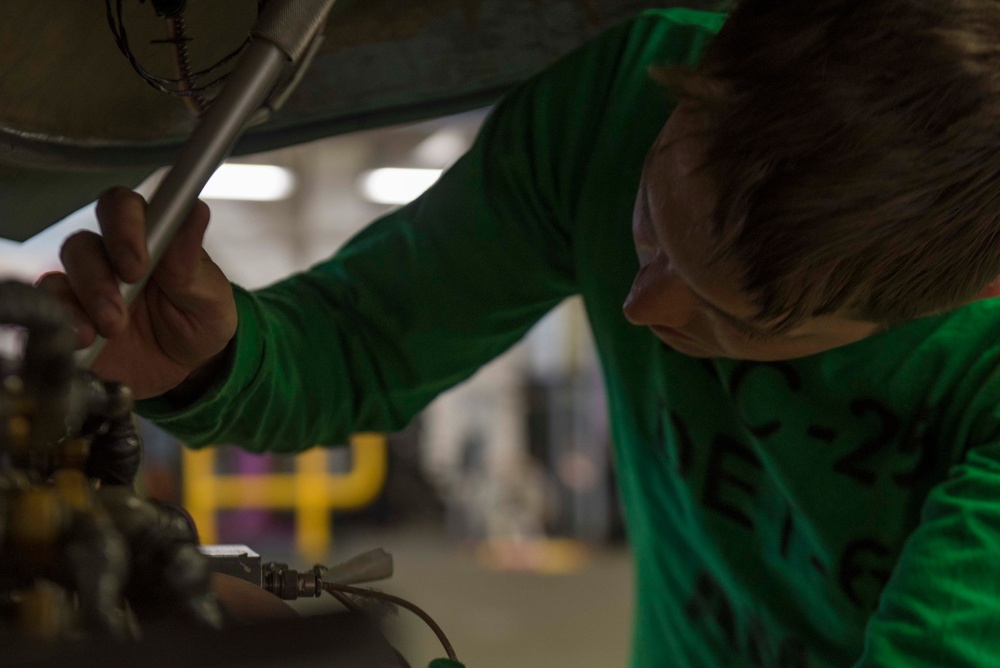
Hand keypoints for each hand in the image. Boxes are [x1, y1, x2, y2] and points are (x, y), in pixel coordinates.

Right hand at [37, 187, 237, 399]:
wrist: (183, 372)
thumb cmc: (200, 322)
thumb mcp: (210, 298)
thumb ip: (193, 263)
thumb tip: (195, 214)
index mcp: (149, 237)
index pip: (124, 207)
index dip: (124, 226)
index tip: (138, 264)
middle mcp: (111, 254)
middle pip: (84, 241)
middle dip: (99, 274)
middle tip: (121, 306)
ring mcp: (86, 284)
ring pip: (64, 275)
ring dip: (87, 299)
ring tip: (112, 328)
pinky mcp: (69, 313)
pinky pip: (49, 306)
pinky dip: (64, 320)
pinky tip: (85, 338)